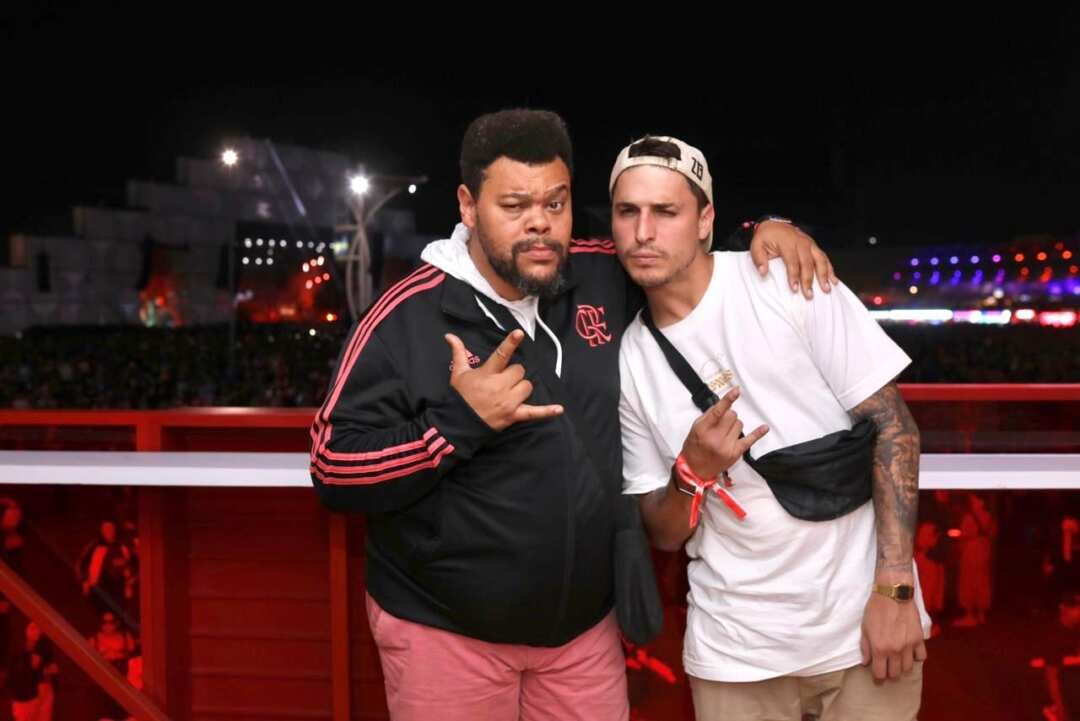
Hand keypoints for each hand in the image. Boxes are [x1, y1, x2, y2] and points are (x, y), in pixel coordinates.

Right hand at [446, 330, 562, 430]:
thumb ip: (458, 352)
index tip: (519, 333)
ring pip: (527, 386)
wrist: (459, 424)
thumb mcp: (458, 374)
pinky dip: (547, 412)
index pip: (501, 355)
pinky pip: (534, 413)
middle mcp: (500, 386)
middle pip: (519, 371)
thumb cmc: (460, 397)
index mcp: (487, 374)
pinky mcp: (514, 415)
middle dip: (513, 374)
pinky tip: (559, 409)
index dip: (510, 343)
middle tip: (502, 381)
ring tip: (508, 393)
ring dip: (521, 387)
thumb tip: (449, 335)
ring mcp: (509, 402)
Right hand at [680, 388, 767, 478]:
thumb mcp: (695, 428)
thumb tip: (724, 404)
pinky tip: (764, 428)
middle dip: (728, 416)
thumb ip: (709, 415)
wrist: (695, 470)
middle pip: (732, 415)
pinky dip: (758, 433)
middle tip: (721, 423)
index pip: (718, 411)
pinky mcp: (736, 453)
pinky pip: (750, 440)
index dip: (728, 400)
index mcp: (703, 429)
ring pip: (740, 424)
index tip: (737, 391)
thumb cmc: (694, 447)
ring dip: (734, 425)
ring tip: (725, 433)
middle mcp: (716, 438)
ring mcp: (727, 446)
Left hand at [749, 220, 837, 298]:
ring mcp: (810, 244)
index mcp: (787, 242)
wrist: (774, 225)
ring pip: (820, 260)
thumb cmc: (766, 237)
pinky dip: (830, 269)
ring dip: (824, 275)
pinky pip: (824, 258)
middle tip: (809, 295)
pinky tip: (833, 280)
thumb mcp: (756, 246)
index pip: (792, 261)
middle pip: (807, 263)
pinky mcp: (814, 247)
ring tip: (826, 289)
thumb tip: (763, 272)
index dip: (793, 275)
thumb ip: (759, 259)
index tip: (794, 289)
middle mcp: (801, 242)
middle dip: (809, 280)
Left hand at [861, 589, 927, 680]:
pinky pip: (921, 657)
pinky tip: (910, 653)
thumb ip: (865, 647)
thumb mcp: (865, 628)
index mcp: (880, 648)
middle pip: (895, 674)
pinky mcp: (919, 639)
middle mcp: (895, 651)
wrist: (893, 594)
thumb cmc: (875, 609)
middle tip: (887, 669)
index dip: (878, 678)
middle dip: (890, 674)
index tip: (877, 677)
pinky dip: (916, 657)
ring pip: (908, 668)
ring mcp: (909, 646)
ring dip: (902, 667)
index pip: (880, 674)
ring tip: (898, 661)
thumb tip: (866, 662)